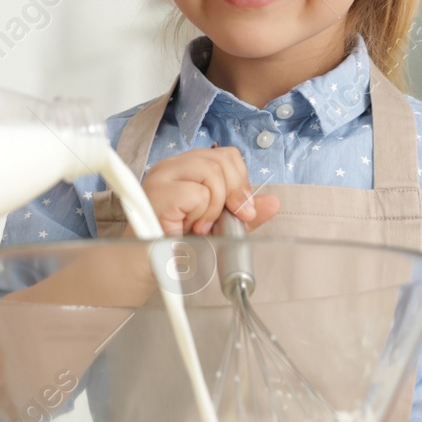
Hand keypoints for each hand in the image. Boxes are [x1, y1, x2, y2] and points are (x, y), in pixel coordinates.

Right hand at [139, 146, 274, 235]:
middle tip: (224, 219)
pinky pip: (197, 194)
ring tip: (199, 226)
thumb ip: (242, 213)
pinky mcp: (158, 193)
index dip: (240, 180)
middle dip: (233, 193)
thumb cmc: (176, 244)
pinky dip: (200, 216)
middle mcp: (171, 166)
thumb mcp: (218, 226)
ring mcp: (162, 177)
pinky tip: (187, 228)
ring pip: (211, 172)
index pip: (225, 155)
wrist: (147, 267)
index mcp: (186, 168)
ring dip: (213, 207)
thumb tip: (273, 203)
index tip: (241, 209)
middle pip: (220, 159)